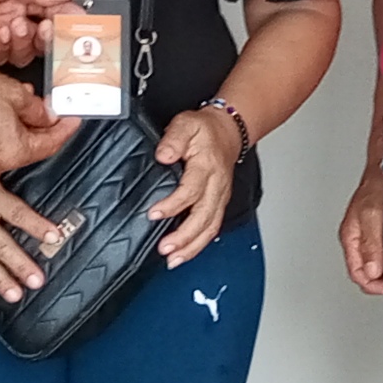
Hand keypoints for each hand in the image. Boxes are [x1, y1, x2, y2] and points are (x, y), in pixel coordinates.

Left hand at [0, 0, 70, 65]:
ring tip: (18, 25)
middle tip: (49, 28)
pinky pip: (1, 57)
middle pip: (42, 39)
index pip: (53, 13)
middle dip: (50, 37)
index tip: (76, 21)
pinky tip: (4, 33)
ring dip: (27, 42)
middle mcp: (13, 19)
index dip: (66, 19)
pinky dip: (7, 48)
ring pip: (24, 52)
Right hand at [0, 59, 75, 176]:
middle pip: (30, 149)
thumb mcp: (15, 93)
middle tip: (51, 110)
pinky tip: (0, 112)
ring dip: (20, 129)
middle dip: (42, 129)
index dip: (65, 128)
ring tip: (23, 106)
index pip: (50, 144)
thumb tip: (49, 116)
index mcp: (13, 152)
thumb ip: (38, 110)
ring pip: (10, 147)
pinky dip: (0, 132)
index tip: (72, 118)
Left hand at [147, 106, 240, 265]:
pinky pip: (212, 228)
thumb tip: (163, 155)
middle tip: (164, 248)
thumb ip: (173, 138)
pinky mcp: (219, 204)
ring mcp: (220, 197)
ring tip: (173, 259)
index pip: (191, 190)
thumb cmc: (204, 130)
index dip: (173, 205)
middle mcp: (216, 185)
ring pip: (210, 227)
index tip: (154, 213)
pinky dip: (198, 245)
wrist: (228, 132)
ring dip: (191, 246)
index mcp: (207, 166)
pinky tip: (184, 254)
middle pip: (203, 216)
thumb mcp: (186, 123)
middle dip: (184, 236)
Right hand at [338, 166, 382, 296]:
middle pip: (371, 273)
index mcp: (351, 237)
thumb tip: (373, 271)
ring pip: (382, 264)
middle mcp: (362, 239)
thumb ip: (371, 244)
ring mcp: (375, 236)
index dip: (374, 285)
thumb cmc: (379, 180)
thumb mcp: (372, 213)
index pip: (358, 274)